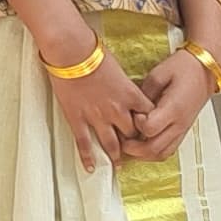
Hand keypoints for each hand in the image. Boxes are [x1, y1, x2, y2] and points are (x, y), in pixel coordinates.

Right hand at [46, 45, 158, 172]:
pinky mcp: (78, 118)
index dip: (149, 125)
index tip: (149, 130)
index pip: (148, 116)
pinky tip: (91, 168)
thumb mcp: (118, 67)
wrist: (71, 52)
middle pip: (131, 133)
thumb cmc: (94, 52)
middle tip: (134, 149)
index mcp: (130, 95)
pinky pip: (84, 142)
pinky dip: (88, 157)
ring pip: (111, 143)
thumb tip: (122, 87)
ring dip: (116, 155)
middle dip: (134, 142)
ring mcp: (97, 117)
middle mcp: (117, 110)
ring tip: (118, 165)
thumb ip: (123, 84)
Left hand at [128, 51, 217, 163]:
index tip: (131, 115)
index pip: (149, 129)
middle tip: (121, 140)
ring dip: (143, 155)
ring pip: (162, 154)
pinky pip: (168, 150)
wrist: (206, 70)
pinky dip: (153, 152)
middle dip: (133, 149)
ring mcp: (183, 129)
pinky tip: (142, 144)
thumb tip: (131, 107)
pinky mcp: (183, 131)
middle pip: (154, 149)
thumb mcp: (159, 73)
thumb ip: (144, 92)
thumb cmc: (185, 68)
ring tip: (130, 146)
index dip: (135, 125)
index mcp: (173, 108)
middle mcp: (179, 123)